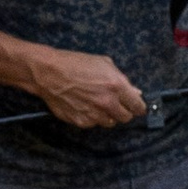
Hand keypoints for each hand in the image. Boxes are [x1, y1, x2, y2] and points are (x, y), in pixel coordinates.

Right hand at [32, 49, 150, 129]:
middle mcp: (108, 103)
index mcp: (117, 87)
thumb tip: (135, 92)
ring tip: (97, 103)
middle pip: (126, 118)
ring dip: (108, 115)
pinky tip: (84, 106)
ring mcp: (94, 115)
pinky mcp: (81, 122)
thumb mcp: (104, 64)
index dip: (138, 107)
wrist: (49, 73)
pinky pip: (93, 124)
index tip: (137, 107)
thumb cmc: (76, 64)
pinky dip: (92, 118)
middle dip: (123, 111)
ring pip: (110, 123)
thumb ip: (122, 80)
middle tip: (116, 103)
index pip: (138, 107)